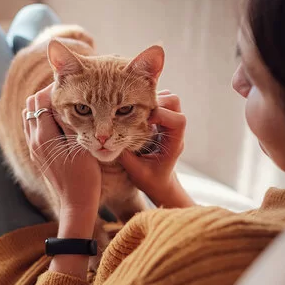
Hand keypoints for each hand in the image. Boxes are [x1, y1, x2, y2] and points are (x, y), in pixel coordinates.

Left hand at [23, 84, 101, 237]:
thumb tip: (65, 99)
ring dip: (44, 107)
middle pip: (31, 105)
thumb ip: (71, 122)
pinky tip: (61, 123)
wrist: (76, 205)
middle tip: (69, 93)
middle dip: (47, 95)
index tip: (72, 85)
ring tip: (65, 106)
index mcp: (43, 137)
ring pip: (30, 117)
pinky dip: (43, 120)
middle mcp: (33, 141)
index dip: (54, 88)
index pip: (40, 99)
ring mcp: (34, 149)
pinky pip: (33, 129)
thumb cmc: (85, 177)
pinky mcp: (37, 156)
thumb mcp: (81, 146)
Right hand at [120, 90, 193, 207]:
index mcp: (175, 143)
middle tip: (134, 110)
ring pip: (166, 99)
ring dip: (149, 101)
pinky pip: (158, 103)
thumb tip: (106, 140)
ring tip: (131, 110)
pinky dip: (145, 104)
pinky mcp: (162, 122)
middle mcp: (175, 131)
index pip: (178, 120)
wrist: (160, 185)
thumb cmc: (150, 181)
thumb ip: (124, 154)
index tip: (141, 120)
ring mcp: (169, 125)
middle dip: (154, 102)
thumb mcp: (135, 171)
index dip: (160, 114)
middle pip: (174, 102)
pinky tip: (131, 113)